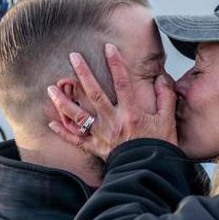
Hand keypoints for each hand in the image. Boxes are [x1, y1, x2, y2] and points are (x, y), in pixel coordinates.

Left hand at [47, 44, 176, 159]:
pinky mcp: (96, 148)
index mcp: (131, 113)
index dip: (116, 63)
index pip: (122, 82)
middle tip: (73, 56)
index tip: (108, 47)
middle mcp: (113, 121)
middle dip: (83, 73)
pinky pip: (76, 140)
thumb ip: (166, 97)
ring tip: (51, 89)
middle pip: (94, 94)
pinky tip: (52, 123)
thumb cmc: (160, 147)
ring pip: (78, 116)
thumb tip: (161, 78)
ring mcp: (102, 135)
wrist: (149, 172)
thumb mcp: (168, 121)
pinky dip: (63, 133)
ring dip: (63, 102)